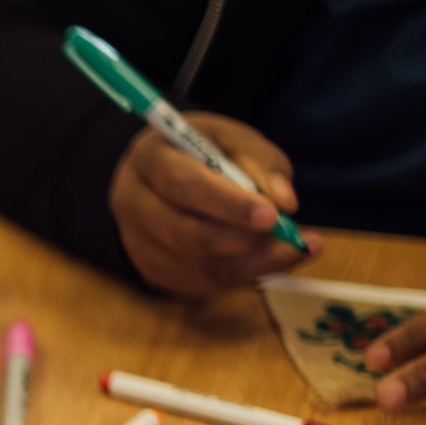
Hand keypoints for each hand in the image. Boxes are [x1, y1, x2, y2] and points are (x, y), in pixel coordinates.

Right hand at [108, 111, 315, 296]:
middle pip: (183, 233)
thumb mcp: (234, 140)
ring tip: (292, 248)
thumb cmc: (205, 152)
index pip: (184, 186)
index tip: (272, 215)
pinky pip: (200, 284)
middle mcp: (133, 204)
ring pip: (194, 265)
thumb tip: (284, 203)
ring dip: (250, 261)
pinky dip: (242, 275)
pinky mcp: (153, 271)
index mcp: (150, 160)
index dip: (229, 204)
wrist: (165, 176)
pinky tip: (270, 259)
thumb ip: (260, 164)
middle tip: (288, 237)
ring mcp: (138, 243)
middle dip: (240, 239)